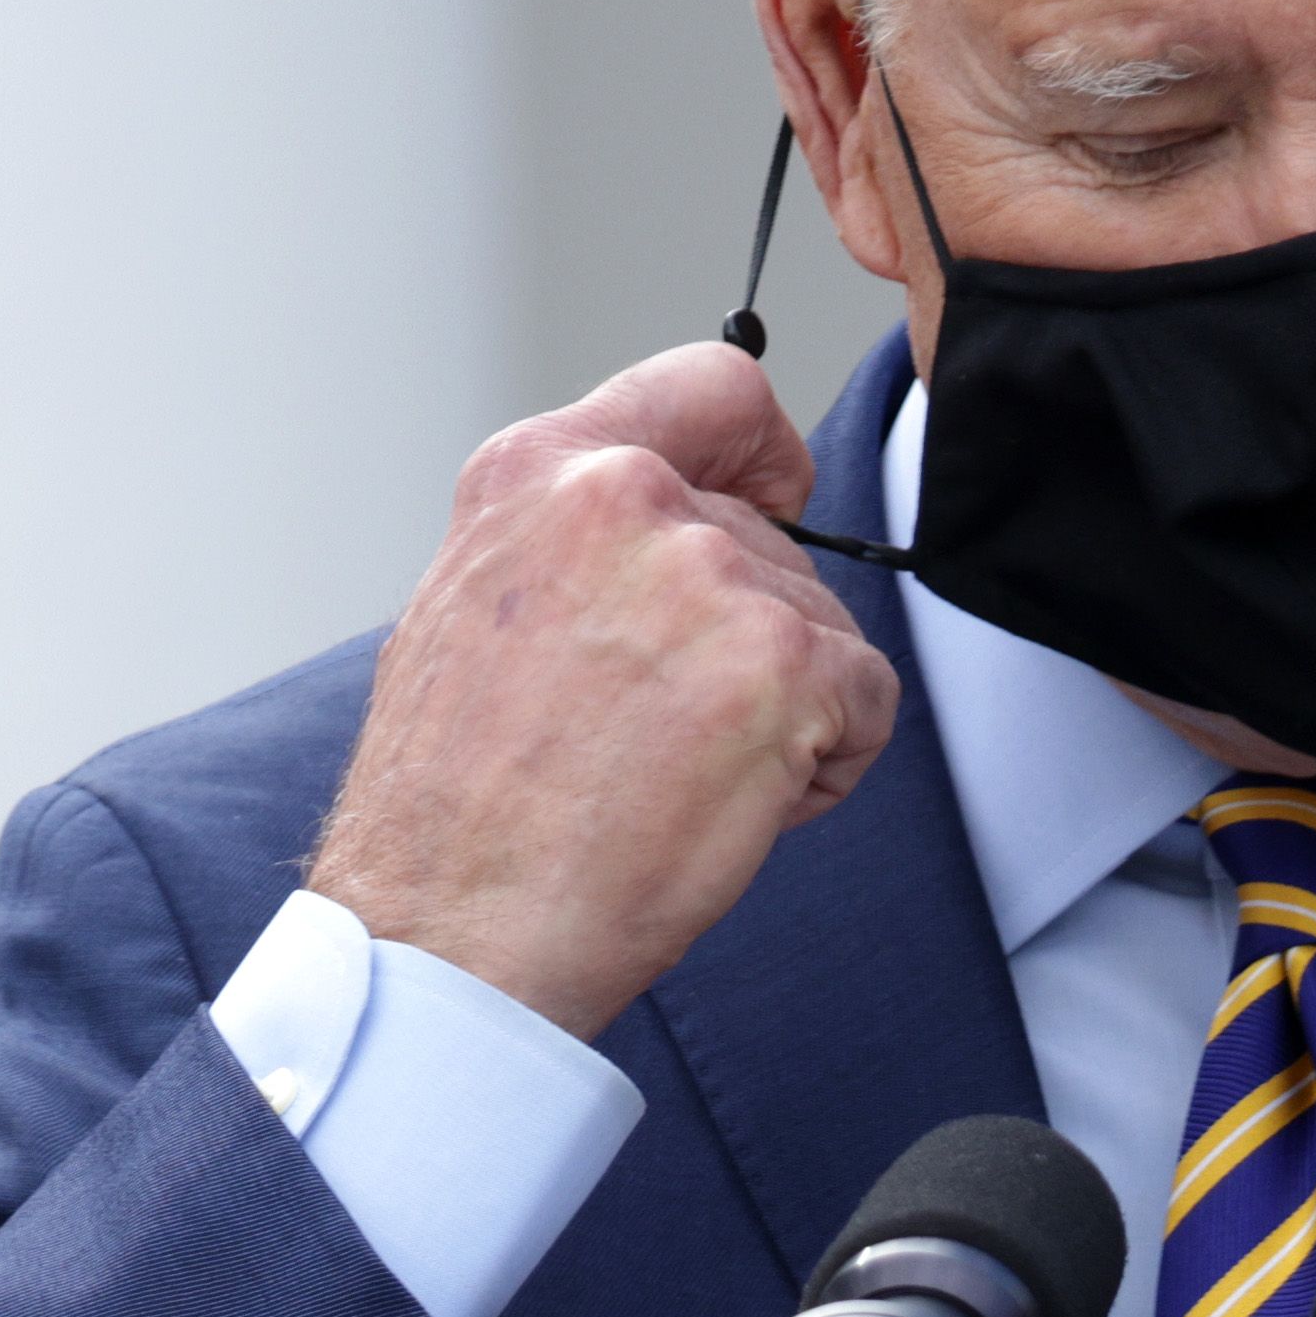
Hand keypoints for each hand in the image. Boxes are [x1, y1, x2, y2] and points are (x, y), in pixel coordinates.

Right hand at [306, 343, 891, 1035]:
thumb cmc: (448, 814)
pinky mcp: (780, 661)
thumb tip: (669, 536)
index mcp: (533, 475)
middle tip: (651, 734)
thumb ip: (572, 548)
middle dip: (746, 638)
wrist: (451, 932)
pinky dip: (823, 767)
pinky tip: (723, 809)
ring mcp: (706, 573)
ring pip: (819, 626)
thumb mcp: (471, 616)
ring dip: (778, 713)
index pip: (706, 384)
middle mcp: (619, 498)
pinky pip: (867, 702)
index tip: (773, 493)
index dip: (759, 446)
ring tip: (665, 780)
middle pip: (771, 541)